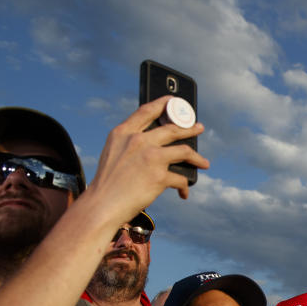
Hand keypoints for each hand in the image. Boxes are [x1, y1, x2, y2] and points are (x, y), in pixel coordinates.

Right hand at [86, 96, 208, 215]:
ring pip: (184, 151)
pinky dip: (184, 187)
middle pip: (172, 129)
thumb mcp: (113, 153)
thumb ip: (131, 143)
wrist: (102, 204)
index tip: (174, 101)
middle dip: (189, 128)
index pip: (147, 111)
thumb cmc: (108, 183)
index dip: (163, 103)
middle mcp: (138, 140)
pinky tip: (183, 193)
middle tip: (199, 128)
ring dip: (197, 158)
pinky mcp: (159, 176)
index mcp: (123, 133)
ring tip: (204, 163)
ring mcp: (150, 157)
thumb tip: (157, 144)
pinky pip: (180, 179)